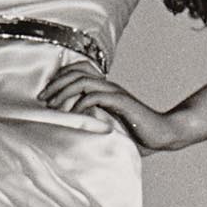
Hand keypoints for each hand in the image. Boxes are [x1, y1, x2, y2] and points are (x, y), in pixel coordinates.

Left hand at [40, 60, 187, 151]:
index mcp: (105, 89)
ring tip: (53, 106)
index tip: (45, 95)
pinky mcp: (122, 103)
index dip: (59, 78)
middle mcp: (109, 87)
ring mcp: (115, 93)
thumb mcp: (110, 126)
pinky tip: (74, 116)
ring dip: (64, 92)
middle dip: (56, 84)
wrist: (164, 134)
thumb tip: (70, 133)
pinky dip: (80, 104)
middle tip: (42, 99)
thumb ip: (94, 123)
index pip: (79, 71)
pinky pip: (95, 97)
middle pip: (77, 73)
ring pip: (83, 82)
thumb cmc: (138, 134)